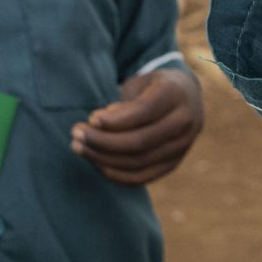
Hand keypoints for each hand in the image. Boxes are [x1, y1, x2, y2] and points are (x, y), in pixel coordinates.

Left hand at [72, 65, 204, 184]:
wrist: (184, 97)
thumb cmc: (152, 88)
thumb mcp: (140, 84)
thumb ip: (123, 104)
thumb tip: (98, 124)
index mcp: (177, 94)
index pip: (145, 111)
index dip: (115, 119)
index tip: (90, 119)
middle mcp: (186, 121)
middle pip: (141, 141)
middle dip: (103, 141)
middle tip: (75, 135)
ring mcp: (182, 146)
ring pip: (139, 162)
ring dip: (104, 158)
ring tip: (79, 148)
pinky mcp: (173, 163)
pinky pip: (142, 177)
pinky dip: (116, 174)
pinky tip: (96, 162)